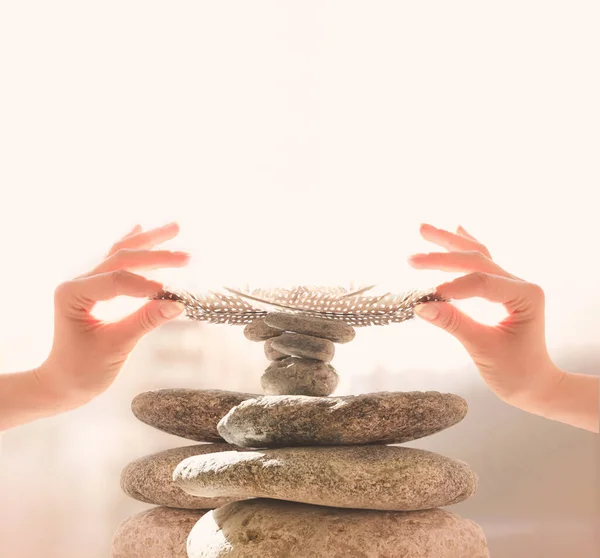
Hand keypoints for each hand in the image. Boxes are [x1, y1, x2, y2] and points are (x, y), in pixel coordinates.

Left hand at [36, 222, 189, 409]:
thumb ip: (145, 322)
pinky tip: (141, 228)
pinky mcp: (98, 289)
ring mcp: (87, 283)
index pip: (115, 281)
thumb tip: (177, 303)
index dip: (146, 285)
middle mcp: (78, 282)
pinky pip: (117, 262)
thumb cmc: (82, 370)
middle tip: (186, 257)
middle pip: (121, 258)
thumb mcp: (115, 348)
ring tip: (175, 228)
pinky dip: (133, 246)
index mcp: (73, 294)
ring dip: (149, 242)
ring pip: (121, 254)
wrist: (64, 382)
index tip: (173, 294)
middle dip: (155, 255)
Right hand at [408, 223, 563, 408]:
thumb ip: (454, 324)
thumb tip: (421, 306)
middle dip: (442, 257)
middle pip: (477, 260)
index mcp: (525, 296)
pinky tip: (457, 230)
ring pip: (478, 255)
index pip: (482, 282)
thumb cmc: (517, 372)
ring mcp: (512, 284)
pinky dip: (466, 247)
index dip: (452, 287)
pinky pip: (483, 263)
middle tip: (411, 260)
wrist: (535, 384)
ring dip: (449, 243)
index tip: (426, 297)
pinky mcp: (502, 290)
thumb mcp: (483, 350)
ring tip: (423, 230)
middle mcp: (520, 283)